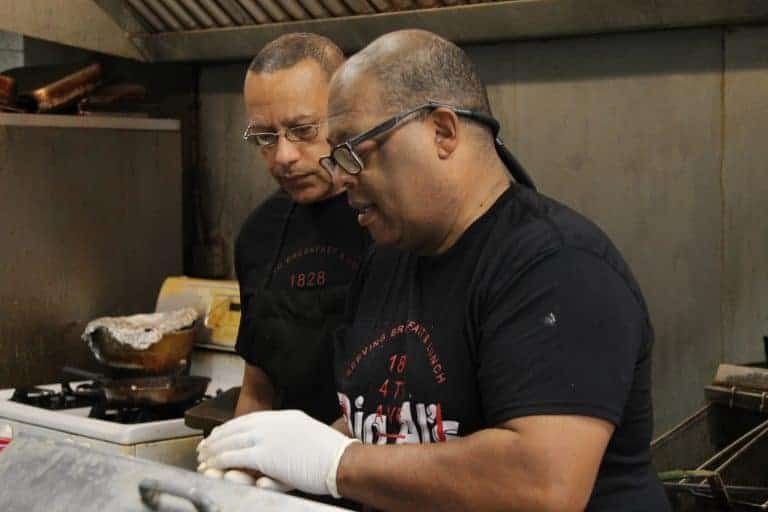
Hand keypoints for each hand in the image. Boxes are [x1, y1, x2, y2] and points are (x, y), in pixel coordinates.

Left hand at [197, 410, 358, 496]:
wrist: (341, 461)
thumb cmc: (331, 454)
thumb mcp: (307, 436)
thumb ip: (288, 437)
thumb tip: (275, 445)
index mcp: (286, 417)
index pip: (251, 419)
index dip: (233, 427)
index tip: (221, 434)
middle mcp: (275, 423)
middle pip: (237, 428)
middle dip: (218, 437)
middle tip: (205, 446)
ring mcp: (269, 437)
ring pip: (232, 442)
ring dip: (215, 450)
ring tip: (204, 457)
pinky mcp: (265, 455)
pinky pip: (235, 457)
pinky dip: (221, 461)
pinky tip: (213, 466)